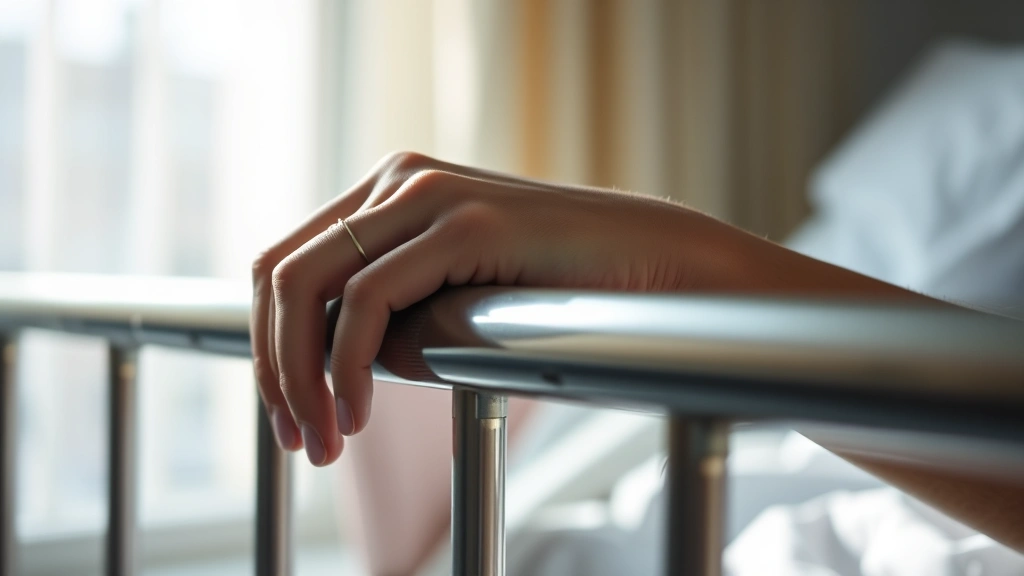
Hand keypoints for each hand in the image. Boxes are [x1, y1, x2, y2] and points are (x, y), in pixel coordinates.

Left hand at [250, 152, 750, 465]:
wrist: (653, 267)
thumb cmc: (555, 293)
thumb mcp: (449, 303)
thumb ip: (384, 320)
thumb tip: (315, 371)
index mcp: (388, 190)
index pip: (286, 264)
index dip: (271, 346)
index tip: (293, 417)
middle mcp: (398, 178)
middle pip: (280, 274)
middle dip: (275, 368)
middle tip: (300, 440)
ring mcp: (429, 193)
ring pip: (310, 285)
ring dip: (302, 378)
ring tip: (327, 440)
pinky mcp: (466, 222)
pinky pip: (368, 300)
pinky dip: (346, 366)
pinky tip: (361, 413)